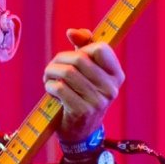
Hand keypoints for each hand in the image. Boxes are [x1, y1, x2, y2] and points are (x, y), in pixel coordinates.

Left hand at [44, 28, 123, 146]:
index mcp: (116, 75)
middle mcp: (111, 88)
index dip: (83, 48)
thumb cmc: (83, 95)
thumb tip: (72, 32)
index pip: (101, 48)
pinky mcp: (82, 111)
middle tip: (52, 67)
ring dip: (51, 72)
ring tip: (48, 77)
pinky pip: (59, 88)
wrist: (80, 131)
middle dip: (59, 59)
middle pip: (80, 58)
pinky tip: (49, 90)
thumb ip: (84, 47)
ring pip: (67, 72)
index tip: (75, 56)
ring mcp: (97, 101)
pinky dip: (49, 86)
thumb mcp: (88, 71)